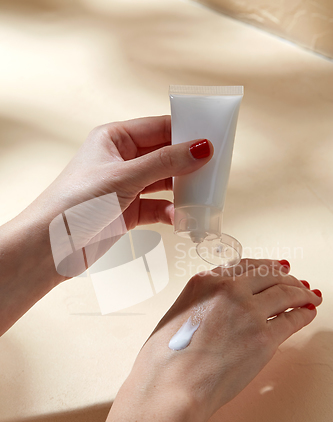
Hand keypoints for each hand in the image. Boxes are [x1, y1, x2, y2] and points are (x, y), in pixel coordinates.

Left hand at [0, 116, 211, 333]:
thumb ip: (165, 163)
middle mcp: (121, 160)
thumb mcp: (124, 177)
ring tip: (203, 196)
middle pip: (165, 155)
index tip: (213, 139)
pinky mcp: (128, 212)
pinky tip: (181, 218)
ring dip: (182, 191)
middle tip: (215, 170)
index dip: (186, 132)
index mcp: (115, 138)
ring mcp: (126, 187)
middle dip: (188, 164)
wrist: (52, 247)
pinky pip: (158, 208)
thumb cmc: (78, 202)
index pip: (159, 128)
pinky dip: (170, 212)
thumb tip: (202, 148)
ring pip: (164, 183)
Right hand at [128, 259, 322, 421]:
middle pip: (269, 275)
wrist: (170, 387)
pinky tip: (308, 312)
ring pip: (286, 292)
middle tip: (295, 281)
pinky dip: (304, 314)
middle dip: (286, 278)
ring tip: (309, 296)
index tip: (274, 268)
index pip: (243, 266)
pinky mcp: (264, 337)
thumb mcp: (176, 315)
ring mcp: (248, 311)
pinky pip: (293, 319)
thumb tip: (215, 311)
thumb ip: (200, 304)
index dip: (264, 267)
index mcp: (204, 282)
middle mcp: (229, 289)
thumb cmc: (164, 360)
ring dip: (301, 292)